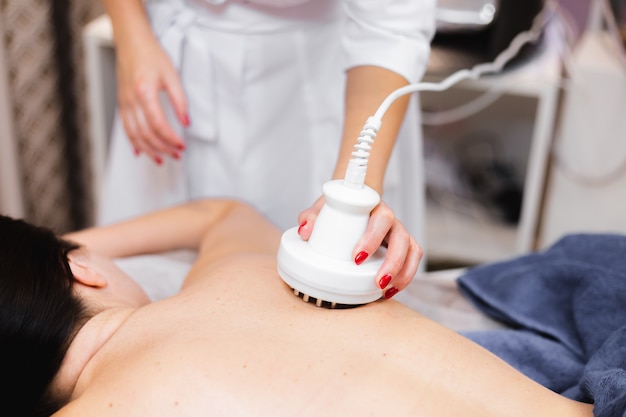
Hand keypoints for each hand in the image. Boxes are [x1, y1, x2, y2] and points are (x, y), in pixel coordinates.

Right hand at [116, 37, 188, 163]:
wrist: (131, 42)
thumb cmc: (151, 55)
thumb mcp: (172, 75)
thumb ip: (180, 100)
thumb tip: (187, 122)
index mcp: (144, 92)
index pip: (158, 124)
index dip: (170, 138)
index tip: (181, 146)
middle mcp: (131, 100)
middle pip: (145, 133)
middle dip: (162, 148)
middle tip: (176, 155)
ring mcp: (124, 103)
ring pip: (134, 134)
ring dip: (148, 150)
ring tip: (161, 159)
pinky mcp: (122, 103)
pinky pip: (126, 128)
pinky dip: (133, 142)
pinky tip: (141, 151)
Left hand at [297, 198, 422, 298]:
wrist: (351, 207)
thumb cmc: (338, 209)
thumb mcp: (323, 209)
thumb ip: (311, 217)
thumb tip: (305, 232)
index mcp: (374, 207)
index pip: (381, 218)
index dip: (372, 238)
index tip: (357, 257)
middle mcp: (390, 220)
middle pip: (401, 237)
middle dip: (392, 261)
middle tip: (376, 281)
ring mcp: (398, 233)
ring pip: (412, 250)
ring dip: (403, 272)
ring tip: (385, 289)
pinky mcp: (403, 247)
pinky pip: (413, 260)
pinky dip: (406, 277)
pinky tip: (390, 291)